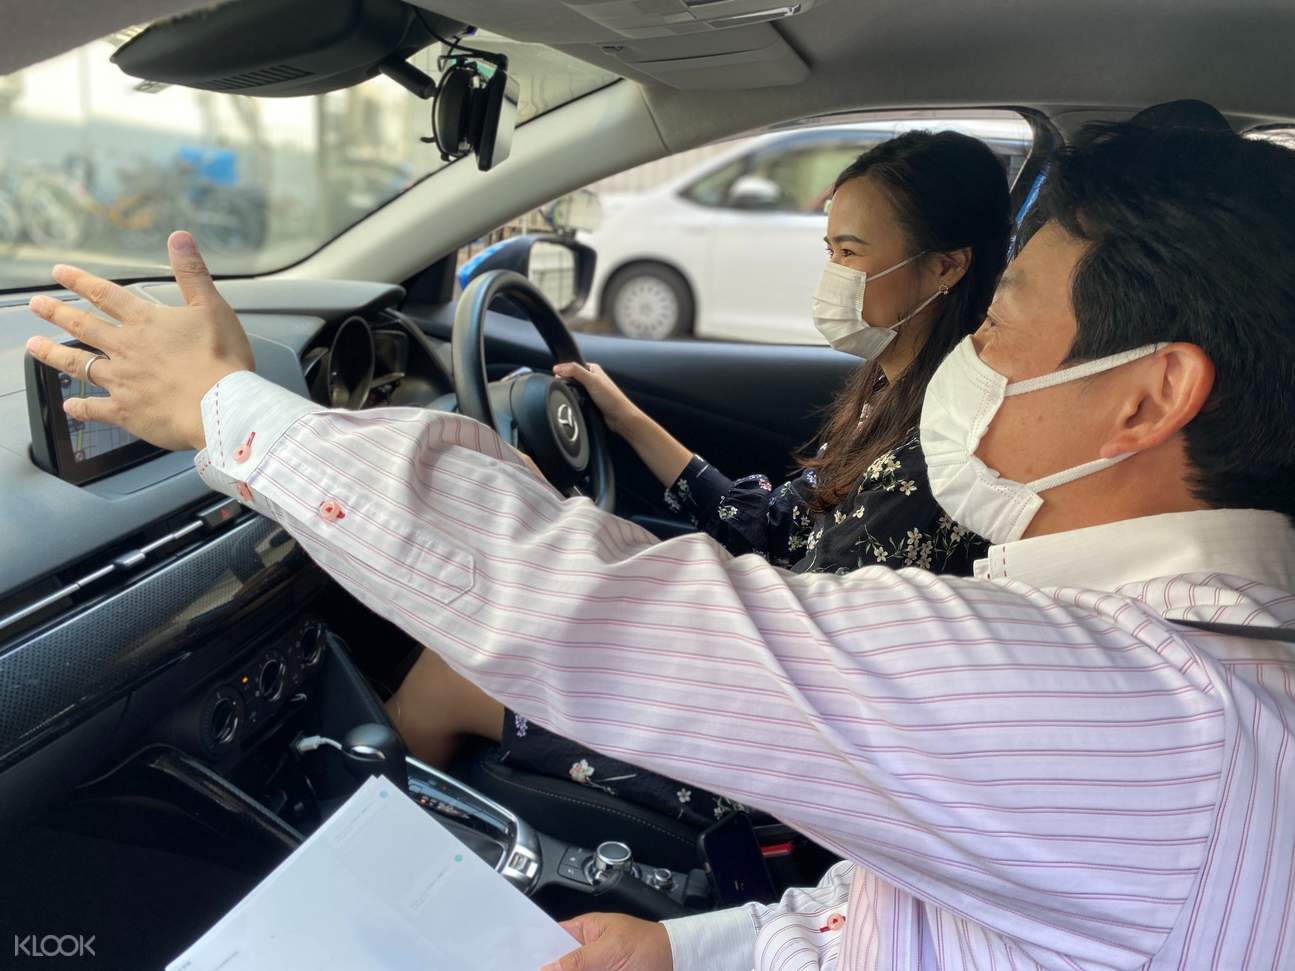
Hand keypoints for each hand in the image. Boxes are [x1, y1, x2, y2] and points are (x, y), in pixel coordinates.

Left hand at [25, 231, 253, 451]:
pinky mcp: (126, 411)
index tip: (58, 272)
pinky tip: (71, 405)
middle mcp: (125, 348)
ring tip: (33, 347)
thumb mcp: (212, 306)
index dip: (81, 281)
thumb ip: (192, 272)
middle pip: (83, 326)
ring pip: (79, 364)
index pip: (105, 295)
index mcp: (145, 322)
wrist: (218, 406)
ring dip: (54, 355)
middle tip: (35, 304)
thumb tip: (179, 236)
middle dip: (57, 313)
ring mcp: (121, 380)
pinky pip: (95, 408)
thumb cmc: (220, 358)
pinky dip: (81, 407)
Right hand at [540, 912, 671, 970]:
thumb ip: (579, 960)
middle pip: (557, 965)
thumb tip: (548, 967)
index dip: (535, 951)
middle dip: (548, 968)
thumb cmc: (650, 945)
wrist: (678, 963)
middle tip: (538, 970)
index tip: (521, 961)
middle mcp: (584, 953)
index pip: (549, 939)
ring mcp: (592, 968)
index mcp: (583, 931)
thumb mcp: (611, 950)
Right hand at [552, 362, 643, 436]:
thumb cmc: (612, 399)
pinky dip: (575, 402)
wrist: (620, 418)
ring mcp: (591, 391)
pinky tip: (576, 405)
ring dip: (571, 394)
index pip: (572, 366)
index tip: (557, 376)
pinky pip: (577, 400)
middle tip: (565, 389)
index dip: (563, 371)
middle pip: (571, 379)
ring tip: (572, 398)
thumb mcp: (592, 380)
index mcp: (593, 369)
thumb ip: (575, 371)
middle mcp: (592, 379)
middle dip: (567, 384)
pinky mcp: (590, 402)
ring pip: (574, 390)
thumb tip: (558, 368)